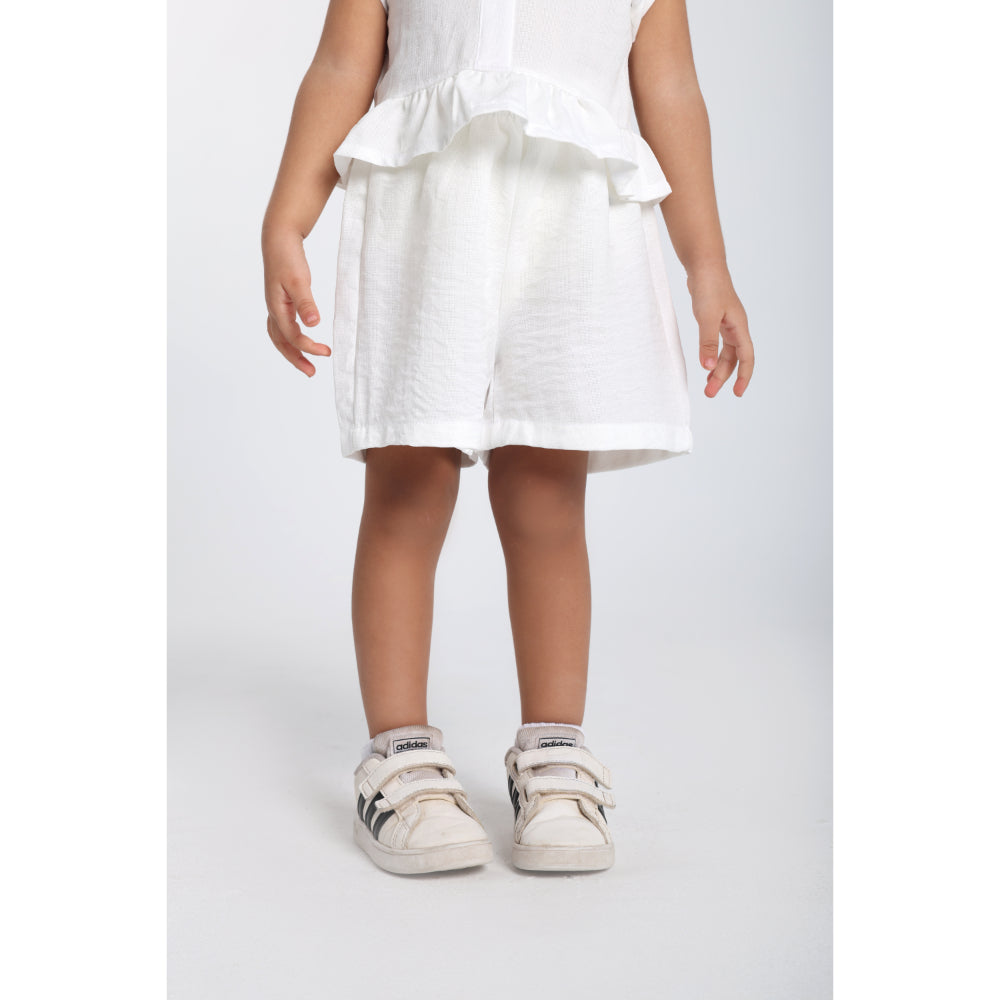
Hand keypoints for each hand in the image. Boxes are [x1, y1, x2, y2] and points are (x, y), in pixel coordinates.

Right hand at [262, 227, 330, 376]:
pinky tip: (302, 339)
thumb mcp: (299, 280)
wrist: (278, 238)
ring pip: (280, 336)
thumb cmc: (288, 257)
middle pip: (281, 342)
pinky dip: (290, 338)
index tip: (327, 353)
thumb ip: (305, 303)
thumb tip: (313, 324)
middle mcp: (273, 309)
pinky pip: (282, 327)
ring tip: (306, 363)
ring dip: (292, 351)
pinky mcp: (280, 300)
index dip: (309, 347)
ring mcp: (276, 306)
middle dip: (296, 358)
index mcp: (277, 307)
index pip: (292, 336)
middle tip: (311, 372)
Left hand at [686, 265, 753, 397]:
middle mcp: (735, 327)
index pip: (746, 357)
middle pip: (733, 358)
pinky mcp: (715, 319)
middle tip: (710, 394)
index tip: (737, 393)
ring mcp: (726, 323)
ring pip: (725, 352)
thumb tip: (708, 367)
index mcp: (738, 327)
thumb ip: (707, 342)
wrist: (704, 265)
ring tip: (708, 385)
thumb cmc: (708, 287)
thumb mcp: (707, 317)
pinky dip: (712, 355)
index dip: (744, 376)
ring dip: (717, 368)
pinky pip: (717, 343)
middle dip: (723, 377)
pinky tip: (705, 363)